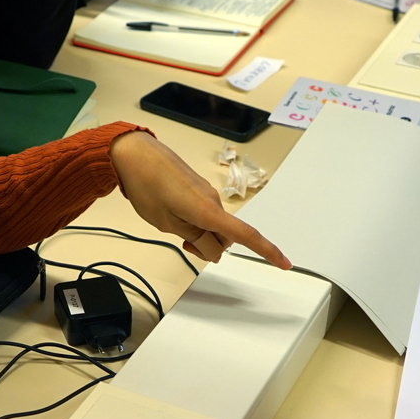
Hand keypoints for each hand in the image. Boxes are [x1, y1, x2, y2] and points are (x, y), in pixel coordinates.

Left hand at [109, 131, 290, 268]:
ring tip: (173, 224)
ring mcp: (207, 194)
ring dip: (201, 234)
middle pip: (226, 238)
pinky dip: (196, 223)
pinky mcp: (199, 189)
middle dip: (210, 247)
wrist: (134, 154)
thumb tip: (214, 250)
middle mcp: (214, 201)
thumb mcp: (168, 223)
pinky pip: (207, 214)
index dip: (267, 251)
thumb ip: (195, 238)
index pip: (246, 235)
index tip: (285, 263)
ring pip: (215, 227)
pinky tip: (174, 213)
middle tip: (183, 243)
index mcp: (208, 211)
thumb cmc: (147, 186)